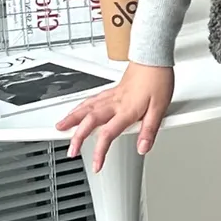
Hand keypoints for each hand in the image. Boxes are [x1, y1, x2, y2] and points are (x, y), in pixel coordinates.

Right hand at [54, 61, 175, 173]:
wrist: (154, 57)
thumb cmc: (158, 79)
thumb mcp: (160, 108)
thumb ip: (149, 130)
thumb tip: (143, 148)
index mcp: (126, 110)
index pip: (108, 134)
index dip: (99, 151)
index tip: (96, 164)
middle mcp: (115, 102)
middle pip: (90, 120)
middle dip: (77, 136)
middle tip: (70, 150)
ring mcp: (112, 95)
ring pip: (87, 107)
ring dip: (72, 118)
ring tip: (61, 127)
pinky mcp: (113, 89)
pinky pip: (92, 98)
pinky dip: (81, 105)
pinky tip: (78, 108)